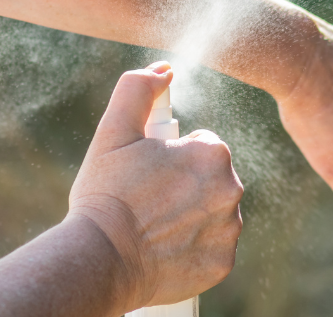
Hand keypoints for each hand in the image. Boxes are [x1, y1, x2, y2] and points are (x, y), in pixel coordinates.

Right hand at [68, 62, 243, 309]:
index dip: (171, 158)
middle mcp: (231, 189)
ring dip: (192, 216)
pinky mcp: (222, 264)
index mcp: (212, 152)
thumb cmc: (106, 193)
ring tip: (154, 226)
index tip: (148, 173)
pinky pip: (213, 249)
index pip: (201, 146)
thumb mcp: (113, 131)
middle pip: (210, 180)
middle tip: (148, 201)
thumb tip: (164, 70)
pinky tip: (165, 249)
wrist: (101, 258)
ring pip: (214, 214)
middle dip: (184, 186)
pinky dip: (194, 249)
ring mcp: (229, 230)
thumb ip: (138, 89)